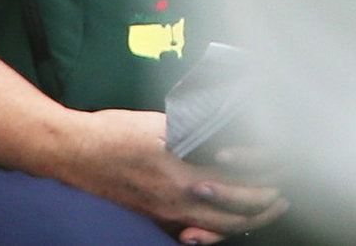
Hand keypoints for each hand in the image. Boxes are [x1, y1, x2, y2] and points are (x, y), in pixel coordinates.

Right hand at [53, 109, 285, 236]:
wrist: (74, 154)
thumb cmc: (113, 132)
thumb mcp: (161, 122)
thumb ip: (194, 128)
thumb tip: (226, 126)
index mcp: (182, 173)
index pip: (236, 183)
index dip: (262, 178)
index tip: (280, 168)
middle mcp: (176, 200)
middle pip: (232, 216)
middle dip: (262, 208)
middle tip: (282, 198)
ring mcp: (164, 215)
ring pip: (215, 229)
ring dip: (243, 222)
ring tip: (263, 211)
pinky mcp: (153, 219)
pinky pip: (192, 233)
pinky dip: (215, 231)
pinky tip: (224, 223)